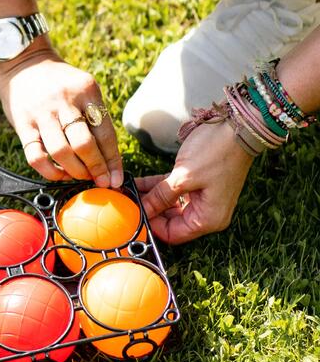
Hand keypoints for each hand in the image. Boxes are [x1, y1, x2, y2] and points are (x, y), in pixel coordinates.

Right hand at [0, 47, 122, 186]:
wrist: (23, 64)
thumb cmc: (60, 83)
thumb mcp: (82, 89)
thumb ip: (94, 116)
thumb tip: (109, 159)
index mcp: (86, 90)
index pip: (105, 133)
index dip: (112, 161)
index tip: (116, 178)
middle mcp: (64, 100)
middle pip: (84, 144)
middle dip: (96, 169)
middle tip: (100, 180)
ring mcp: (42, 112)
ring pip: (61, 152)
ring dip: (74, 171)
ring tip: (80, 176)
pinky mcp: (23, 123)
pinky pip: (35, 156)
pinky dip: (49, 172)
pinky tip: (58, 173)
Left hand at [135, 119, 252, 243]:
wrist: (235, 127)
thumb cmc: (216, 153)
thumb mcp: (184, 177)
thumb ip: (162, 196)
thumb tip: (143, 211)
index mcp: (208, 219)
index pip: (173, 234)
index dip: (151, 227)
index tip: (131, 215)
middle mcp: (206, 212)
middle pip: (169, 220)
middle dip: (148, 211)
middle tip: (125, 203)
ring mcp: (201, 197)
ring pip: (168, 204)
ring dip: (149, 198)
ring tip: (125, 192)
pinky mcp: (195, 183)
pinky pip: (171, 190)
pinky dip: (155, 187)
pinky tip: (135, 183)